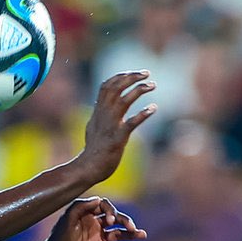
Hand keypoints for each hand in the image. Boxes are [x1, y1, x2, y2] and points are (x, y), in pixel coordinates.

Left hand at [37, 196, 146, 240]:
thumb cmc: (57, 240)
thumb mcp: (67, 220)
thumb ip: (81, 207)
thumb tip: (99, 199)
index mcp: (87, 215)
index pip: (105, 207)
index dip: (111, 211)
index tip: (109, 221)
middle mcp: (94, 226)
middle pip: (116, 219)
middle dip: (125, 221)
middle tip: (132, 227)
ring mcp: (98, 240)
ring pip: (119, 235)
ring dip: (131, 234)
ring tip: (142, 234)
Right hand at [72, 70, 156, 186]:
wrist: (88, 167)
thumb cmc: (93, 149)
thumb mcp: (93, 126)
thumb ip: (99, 113)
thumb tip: (100, 104)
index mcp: (98, 111)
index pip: (107, 85)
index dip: (121, 76)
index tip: (135, 73)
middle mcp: (103, 115)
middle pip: (116, 87)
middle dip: (131, 77)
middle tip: (147, 73)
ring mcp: (111, 126)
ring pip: (124, 100)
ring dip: (139, 90)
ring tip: (152, 85)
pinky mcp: (118, 138)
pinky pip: (132, 123)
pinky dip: (143, 114)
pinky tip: (153, 108)